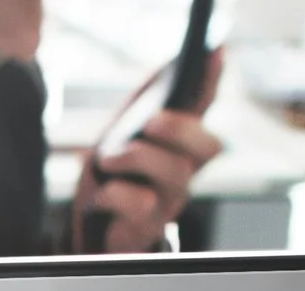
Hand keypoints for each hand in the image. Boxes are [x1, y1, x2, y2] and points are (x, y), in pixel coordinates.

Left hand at [72, 50, 223, 252]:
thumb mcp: (122, 129)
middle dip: (180, 129)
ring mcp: (169, 201)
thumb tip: (166, 68)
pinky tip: (102, 195)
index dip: (211, 81)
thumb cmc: (112, 175)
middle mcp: (182, 172)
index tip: (213, 50)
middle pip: (208, 147)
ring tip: (108, 159)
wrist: (90, 224)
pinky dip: (116, 194)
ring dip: (137, 157)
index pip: (203, 107)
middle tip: (150, 122)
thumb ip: (145, 100)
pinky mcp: (148, 227)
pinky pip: (141, 204)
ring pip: (173, 173)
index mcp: (178, 144)